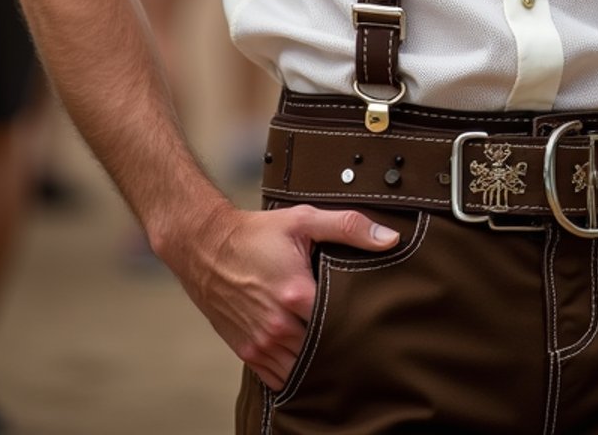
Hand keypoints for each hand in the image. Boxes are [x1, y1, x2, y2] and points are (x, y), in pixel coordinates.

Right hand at [162, 201, 399, 389]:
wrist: (206, 248)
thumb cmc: (257, 233)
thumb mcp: (304, 220)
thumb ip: (349, 227)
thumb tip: (390, 239)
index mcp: (296, 294)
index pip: (341, 322)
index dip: (359, 320)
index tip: (370, 315)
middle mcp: (278, 325)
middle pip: (324, 349)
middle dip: (341, 344)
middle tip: (359, 336)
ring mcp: (261, 343)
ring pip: (303, 369)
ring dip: (319, 361)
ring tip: (336, 348)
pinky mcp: (247, 352)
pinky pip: (279, 378)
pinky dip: (295, 372)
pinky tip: (308, 359)